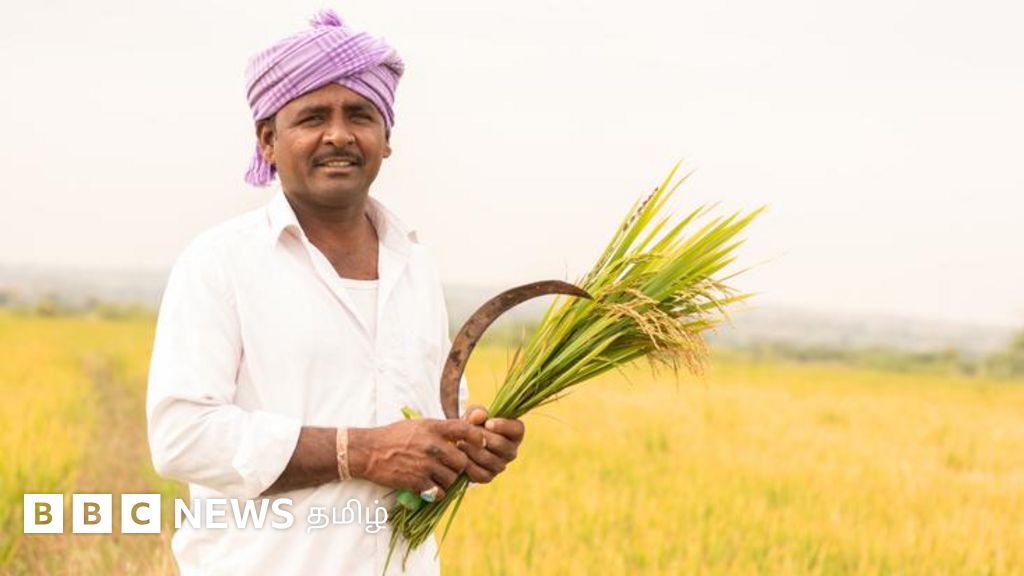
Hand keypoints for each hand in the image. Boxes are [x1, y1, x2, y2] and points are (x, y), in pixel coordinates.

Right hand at [347, 419, 484, 500]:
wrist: (368, 451)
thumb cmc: (393, 436)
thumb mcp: (418, 425)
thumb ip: (439, 430)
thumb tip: (461, 435)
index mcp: (433, 428)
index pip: (465, 430)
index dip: (477, 438)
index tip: (480, 445)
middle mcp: (432, 445)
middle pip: (462, 461)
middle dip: (458, 467)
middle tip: (450, 468)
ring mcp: (425, 464)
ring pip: (452, 479)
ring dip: (447, 481)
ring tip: (437, 478)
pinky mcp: (417, 481)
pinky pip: (439, 492)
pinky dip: (436, 492)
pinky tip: (429, 488)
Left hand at [458, 406, 524, 483]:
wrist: (461, 443)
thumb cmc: (473, 425)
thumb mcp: (474, 415)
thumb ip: (477, 412)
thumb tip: (479, 416)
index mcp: (514, 433)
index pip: (517, 429)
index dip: (504, 426)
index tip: (488, 423)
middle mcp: (511, 451)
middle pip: (502, 445)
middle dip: (483, 437)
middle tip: (468, 432)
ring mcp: (501, 466)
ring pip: (490, 459)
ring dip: (473, 450)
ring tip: (460, 442)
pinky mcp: (488, 477)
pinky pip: (480, 474)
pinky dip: (468, 465)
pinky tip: (460, 456)